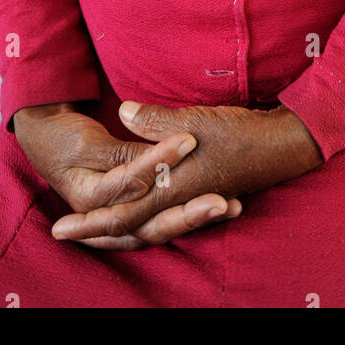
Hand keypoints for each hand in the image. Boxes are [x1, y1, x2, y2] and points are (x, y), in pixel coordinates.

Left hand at [50, 101, 321, 248]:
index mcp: (173, 187)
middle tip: (61, 232)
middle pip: (129, 224)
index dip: (92, 220)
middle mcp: (177, 200)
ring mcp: (188, 199)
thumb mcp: (194, 122)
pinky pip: (163, 212)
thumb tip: (123, 111)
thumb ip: (157, 121)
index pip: (124, 211)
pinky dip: (145, 216)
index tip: (61, 227)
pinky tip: (132, 215)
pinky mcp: (198, 194)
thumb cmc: (239, 132)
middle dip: (95, 228)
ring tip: (87, 226)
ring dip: (116, 223)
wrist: (283, 145)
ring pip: (144, 221)